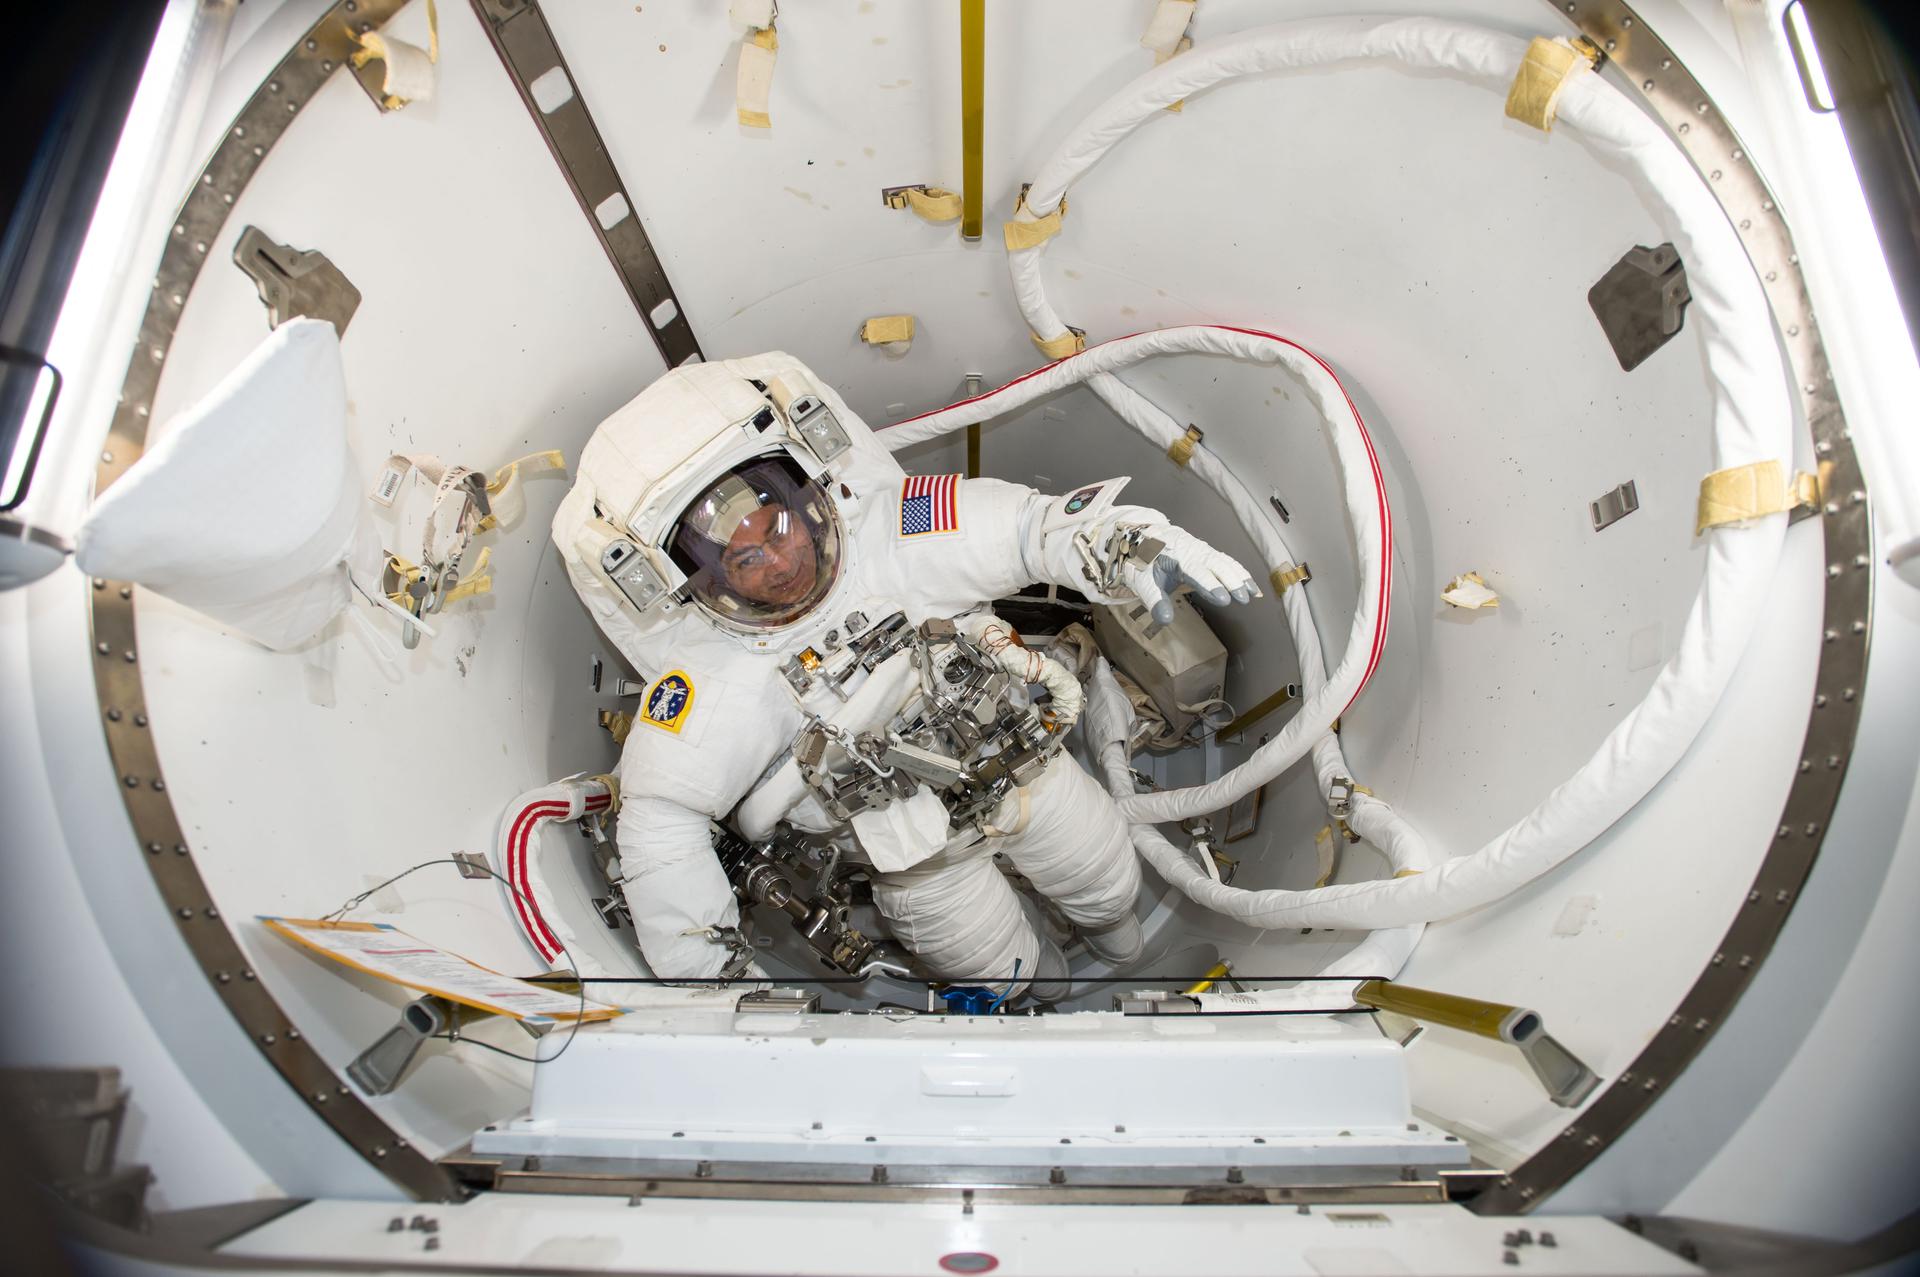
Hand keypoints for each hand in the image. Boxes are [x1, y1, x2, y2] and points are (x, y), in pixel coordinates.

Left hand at [1120, 523, 1258, 626]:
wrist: (1142, 539)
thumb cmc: (1143, 561)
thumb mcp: (1142, 581)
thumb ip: (1154, 600)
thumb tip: (1165, 620)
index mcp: (1175, 554)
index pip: (1196, 570)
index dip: (1210, 584)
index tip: (1223, 598)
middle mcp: (1192, 550)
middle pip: (1216, 563)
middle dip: (1231, 580)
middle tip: (1243, 598)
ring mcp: (1202, 550)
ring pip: (1224, 562)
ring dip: (1239, 577)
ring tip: (1252, 594)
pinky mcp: (1207, 554)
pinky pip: (1226, 562)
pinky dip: (1240, 573)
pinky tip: (1252, 587)